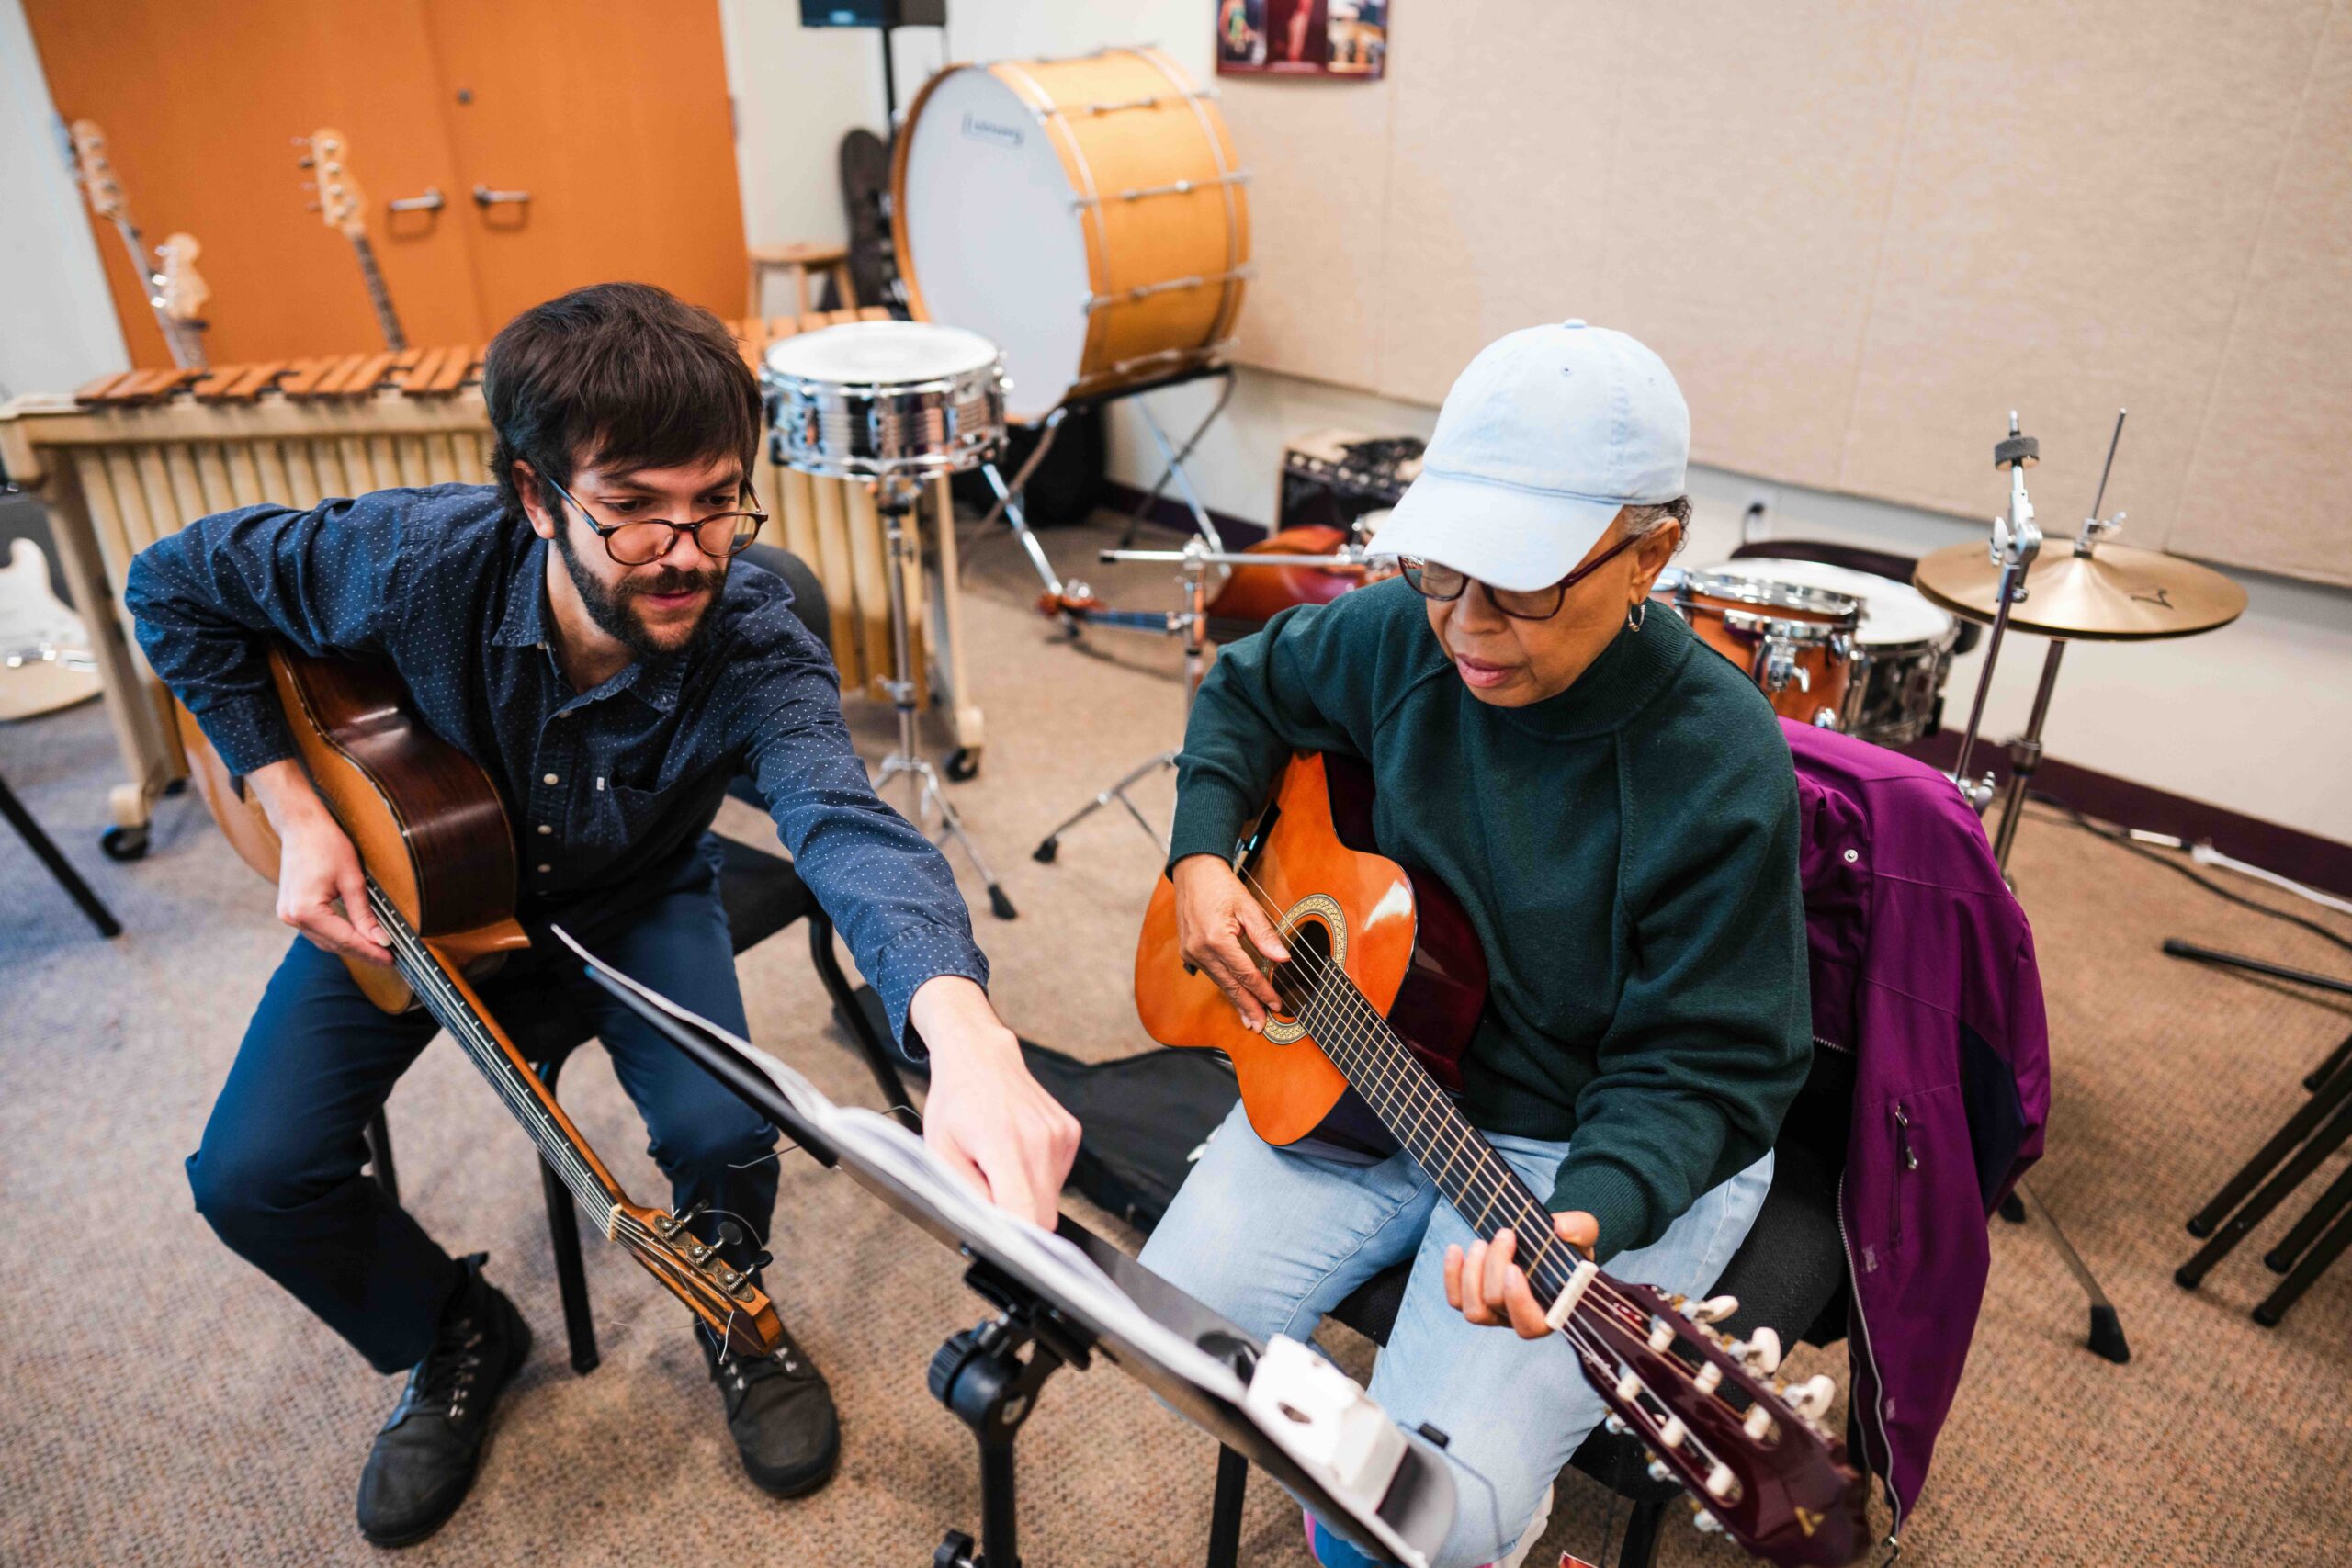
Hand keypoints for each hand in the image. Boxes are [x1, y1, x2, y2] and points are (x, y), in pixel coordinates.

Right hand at [248, 758, 390, 965]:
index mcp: (306, 910)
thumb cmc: (326, 844)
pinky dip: (336, 936)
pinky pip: (317, 931)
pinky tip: (355, 938)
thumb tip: (381, 940)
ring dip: (350, 946)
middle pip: (334, 944)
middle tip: (389, 959)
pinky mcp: (290, 910)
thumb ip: (364, 914)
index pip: (345, 940)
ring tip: (377, 951)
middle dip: (362, 952)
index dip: (370, 951)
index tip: (391, 959)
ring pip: (324, 941)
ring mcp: (288, 915)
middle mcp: (292, 917)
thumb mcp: (352, 880)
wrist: (300, 825)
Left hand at [911, 977, 1080, 1229]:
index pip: (1027, 1214)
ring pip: (1052, 1198)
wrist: (980, 1056)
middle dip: (1019, 1219)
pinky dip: (1037, 1175)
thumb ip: (966, 1196)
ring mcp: (1061, 1135)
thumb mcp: (941, 1152)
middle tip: (991, 1198)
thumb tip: (992, 1231)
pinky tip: (1016, 1151)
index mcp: (1005, 1144)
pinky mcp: (1071, 1133)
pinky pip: (1058, 1176)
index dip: (1020, 1242)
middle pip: (1044, 1215)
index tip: (1009, 1250)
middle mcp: (1042, 1140)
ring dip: (1027, 1194)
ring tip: (1001, 1164)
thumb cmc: (955, 1101)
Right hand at [1171, 854, 1289, 1030]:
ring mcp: (1190, 953)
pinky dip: (1225, 986)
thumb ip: (1265, 935)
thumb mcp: (1248, 906)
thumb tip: (1283, 958)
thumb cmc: (1221, 885)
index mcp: (1216, 938)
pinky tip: (1236, 996)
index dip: (1263, 991)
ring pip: (1219, 982)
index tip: (1277, 1004)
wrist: (1193, 872)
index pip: (1246, 973)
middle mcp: (1199, 950)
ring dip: (1236, 1001)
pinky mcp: (1187, 953)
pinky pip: (1211, 974)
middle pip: (1230, 985)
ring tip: (1250, 1018)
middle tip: (1261, 1025)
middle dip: (1248, 1007)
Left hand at [1443, 1212, 1598, 1337]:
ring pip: (1473, 1311)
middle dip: (1495, 1266)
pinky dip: (1451, 1275)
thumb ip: (1579, 1228)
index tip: (1513, 1268)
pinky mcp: (1477, 1302)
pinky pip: (1456, 1300)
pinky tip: (1455, 1250)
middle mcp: (1521, 1319)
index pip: (1531, 1325)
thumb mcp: (1583, 1232)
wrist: (1547, 1243)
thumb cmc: (1567, 1245)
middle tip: (1505, 1235)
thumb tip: (1560, 1228)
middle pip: (1496, 1305)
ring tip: (1480, 1243)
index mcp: (1552, 1311)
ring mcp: (1497, 1315)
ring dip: (1471, 1274)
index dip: (1518, 1301)